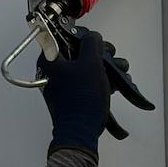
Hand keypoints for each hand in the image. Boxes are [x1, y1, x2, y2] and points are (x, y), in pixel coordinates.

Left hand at [37, 31, 110, 153]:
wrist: (81, 131)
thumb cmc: (82, 99)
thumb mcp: (90, 63)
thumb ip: (91, 43)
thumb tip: (92, 36)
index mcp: (50, 60)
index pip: (62, 36)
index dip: (82, 37)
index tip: (95, 42)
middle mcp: (53, 71)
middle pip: (78, 51)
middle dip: (99, 54)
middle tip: (110, 58)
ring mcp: (62, 84)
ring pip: (85, 66)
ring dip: (104, 67)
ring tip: (118, 73)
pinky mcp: (72, 95)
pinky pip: (86, 80)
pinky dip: (100, 80)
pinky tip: (114, 83)